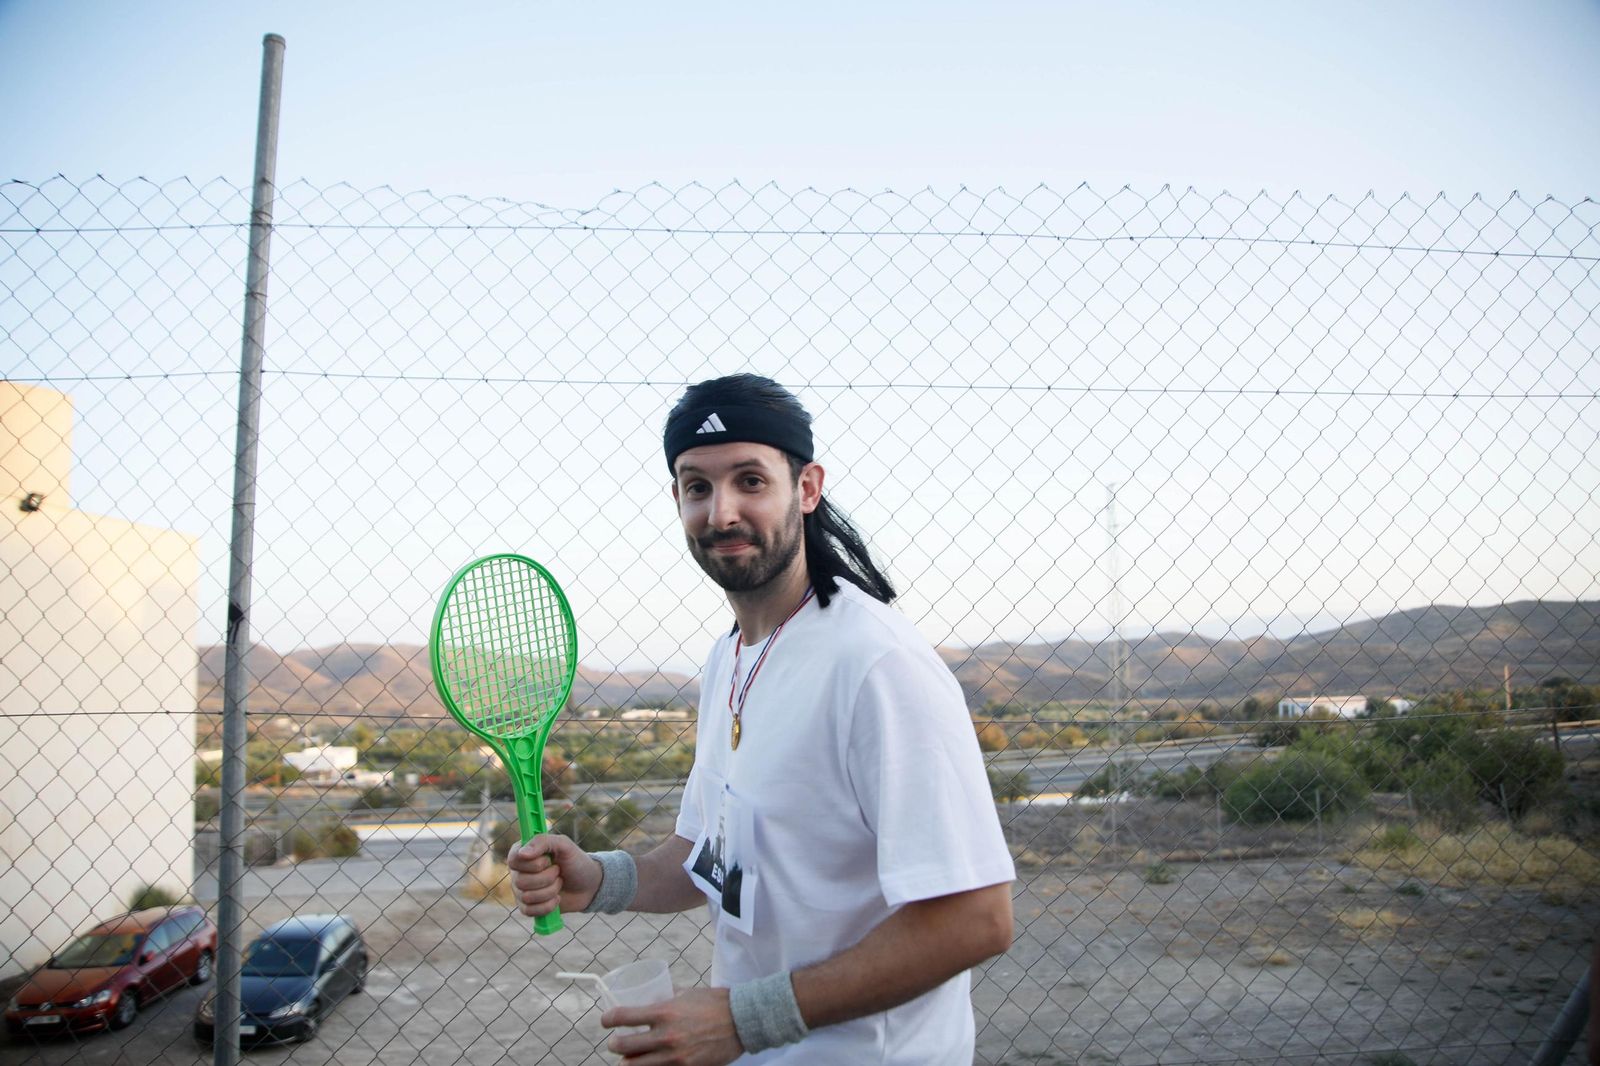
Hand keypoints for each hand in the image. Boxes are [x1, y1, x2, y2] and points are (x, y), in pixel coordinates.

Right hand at [507, 833, 600, 916]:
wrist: (588, 885)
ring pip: (527, 897)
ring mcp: (521, 891)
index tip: (548, 860)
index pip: (514, 859)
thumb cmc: (575, 861)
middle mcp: (518, 872)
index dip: (532, 863)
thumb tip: (522, 853)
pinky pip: (530, 911)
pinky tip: (557, 898)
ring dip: (550, 891)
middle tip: (558, 872)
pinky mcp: (527, 907)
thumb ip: (543, 841)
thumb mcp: (564, 845)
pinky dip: (548, 905)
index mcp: (523, 852)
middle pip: (521, 881)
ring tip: (559, 883)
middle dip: (547, 878)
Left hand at [602, 988, 743, 1065]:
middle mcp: (666, 1036)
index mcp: (664, 1012)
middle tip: (615, 1043)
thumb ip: (668, 997)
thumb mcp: (688, 994)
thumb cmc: (716, 1003)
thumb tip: (653, 998)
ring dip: (627, 1062)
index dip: (607, 1019)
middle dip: (614, 1045)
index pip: (623, 1017)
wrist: (743, 1021)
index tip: (605, 1021)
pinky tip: (650, 1064)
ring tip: (628, 1059)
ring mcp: (674, 1056)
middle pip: (623, 1046)